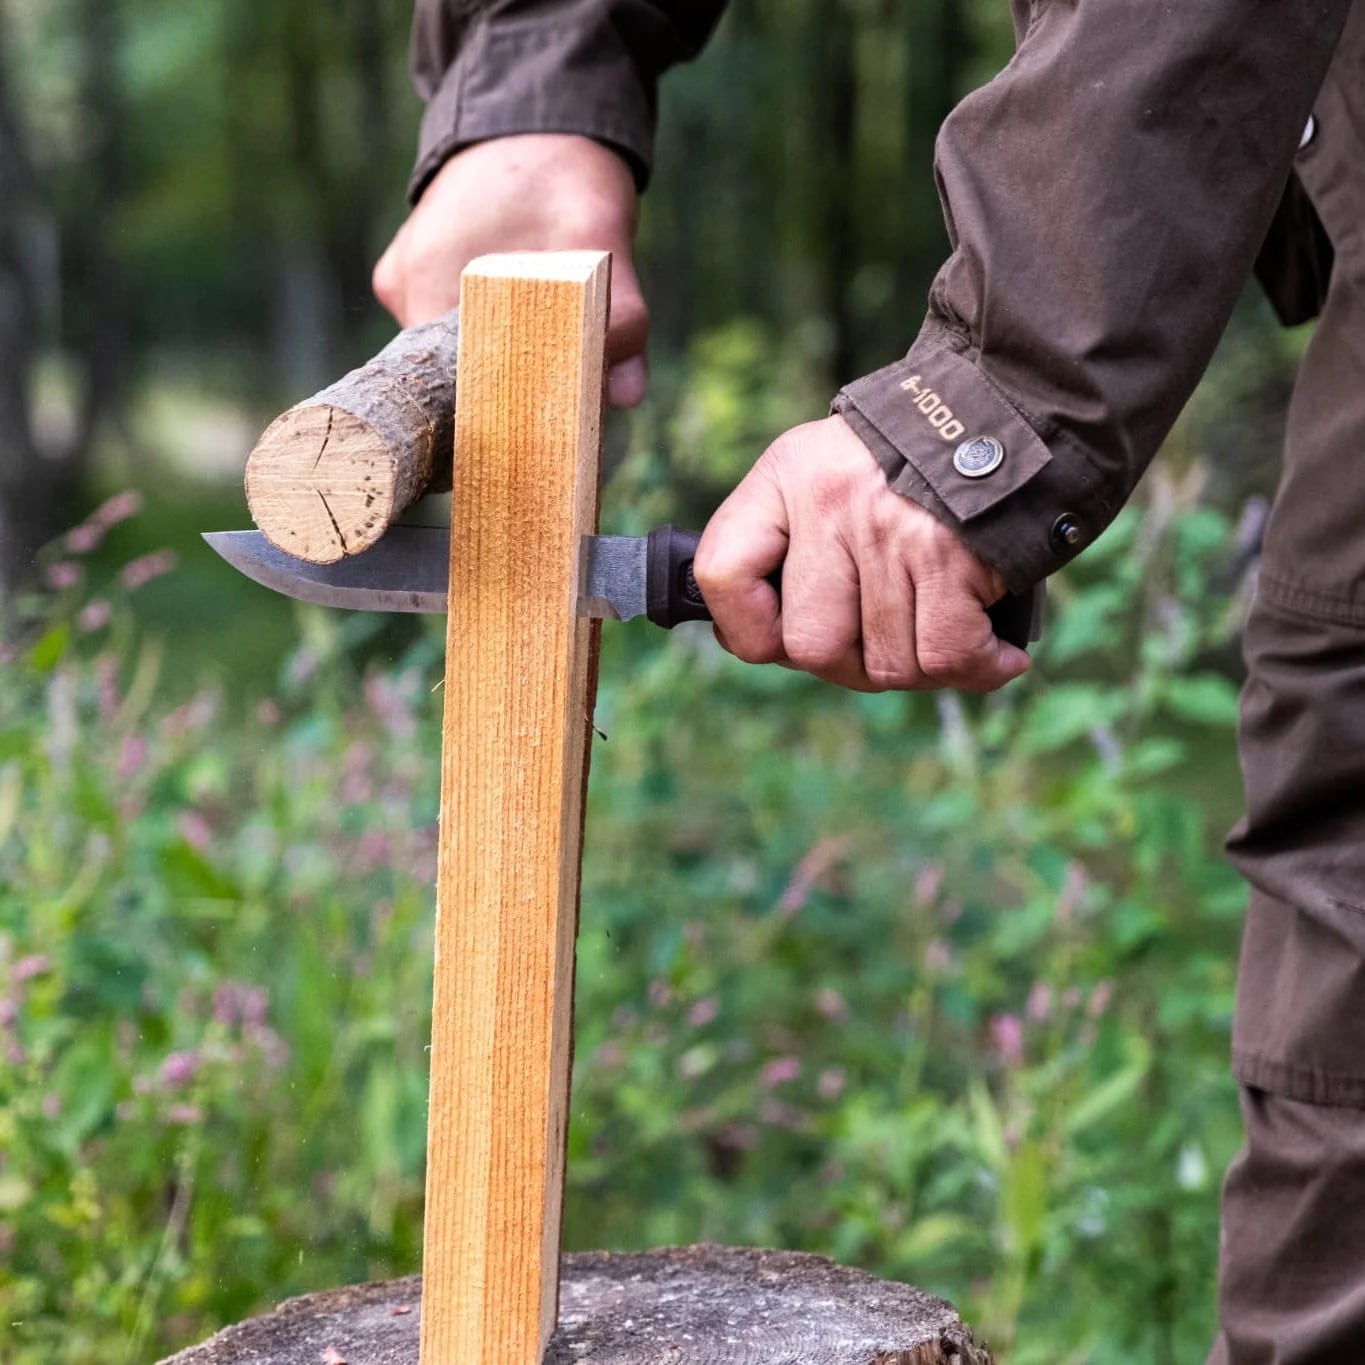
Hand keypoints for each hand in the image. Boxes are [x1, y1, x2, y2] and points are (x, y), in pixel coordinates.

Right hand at [373, 134, 649, 408]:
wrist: (532, 116)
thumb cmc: (564, 176)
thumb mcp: (603, 242)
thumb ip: (621, 320)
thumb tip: (624, 396)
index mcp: (427, 289)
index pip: (444, 394)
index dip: (486, 428)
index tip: (522, 451)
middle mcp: (403, 291)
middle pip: (446, 382)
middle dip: (497, 402)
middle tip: (545, 422)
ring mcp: (402, 281)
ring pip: (450, 355)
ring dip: (495, 364)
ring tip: (538, 365)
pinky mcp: (409, 273)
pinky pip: (446, 326)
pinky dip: (484, 334)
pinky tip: (515, 325)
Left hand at [692, 416, 1030, 692]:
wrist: (1015, 408)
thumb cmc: (910, 464)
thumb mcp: (823, 471)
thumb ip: (783, 545)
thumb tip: (758, 642)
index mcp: (788, 475)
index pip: (723, 575)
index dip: (747, 629)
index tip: (777, 638)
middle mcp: (832, 502)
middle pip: (811, 646)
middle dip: (847, 665)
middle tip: (877, 642)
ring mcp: (893, 531)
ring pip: (886, 663)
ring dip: (918, 668)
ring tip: (938, 634)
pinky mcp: (954, 557)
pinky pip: (946, 656)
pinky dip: (977, 669)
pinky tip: (995, 656)